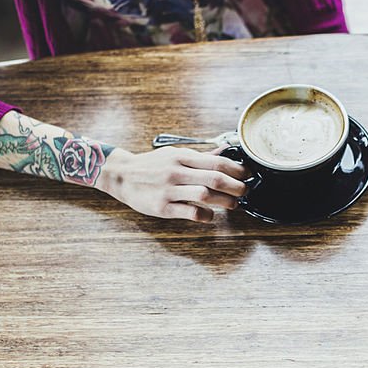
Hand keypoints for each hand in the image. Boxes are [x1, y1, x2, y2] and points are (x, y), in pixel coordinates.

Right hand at [96, 146, 249, 222]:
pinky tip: (210, 216)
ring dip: (225, 201)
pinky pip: (190, 212)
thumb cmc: (151, 165)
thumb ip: (199, 157)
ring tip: (233, 204)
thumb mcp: (174, 154)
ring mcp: (169, 190)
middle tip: (245, 191)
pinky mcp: (162, 207)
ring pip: (205, 195)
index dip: (236, 169)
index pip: (216, 162)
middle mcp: (176, 172)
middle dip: (236, 186)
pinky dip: (205, 215)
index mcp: (181, 157)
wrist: (121, 175)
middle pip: (215, 178)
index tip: (247, 175)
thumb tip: (224, 152)